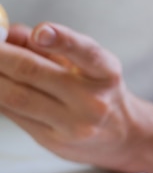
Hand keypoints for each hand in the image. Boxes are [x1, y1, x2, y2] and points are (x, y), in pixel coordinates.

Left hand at [0, 23, 152, 172]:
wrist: (121, 135)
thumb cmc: (98, 90)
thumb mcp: (86, 63)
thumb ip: (49, 45)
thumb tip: (7, 34)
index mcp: (105, 73)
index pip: (86, 53)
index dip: (62, 40)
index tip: (41, 32)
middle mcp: (93, 100)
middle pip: (33, 71)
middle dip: (0, 54)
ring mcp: (73, 124)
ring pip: (15, 96)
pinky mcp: (53, 141)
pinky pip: (13, 114)